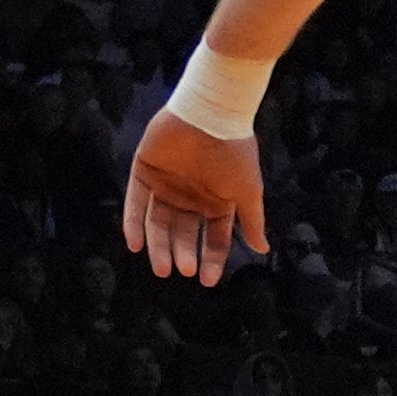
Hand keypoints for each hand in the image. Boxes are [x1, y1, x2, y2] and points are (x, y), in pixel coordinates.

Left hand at [126, 108, 268, 284]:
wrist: (210, 115)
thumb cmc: (235, 153)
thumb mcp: (248, 191)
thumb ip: (252, 221)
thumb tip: (263, 251)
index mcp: (216, 202)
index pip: (213, 237)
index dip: (211, 259)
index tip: (206, 281)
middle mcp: (190, 197)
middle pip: (184, 233)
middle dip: (183, 253)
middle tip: (182, 270)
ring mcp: (166, 186)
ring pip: (158, 223)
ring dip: (159, 245)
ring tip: (161, 267)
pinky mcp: (144, 173)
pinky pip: (135, 204)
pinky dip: (133, 224)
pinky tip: (136, 244)